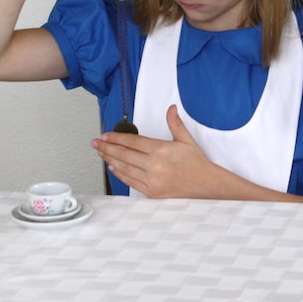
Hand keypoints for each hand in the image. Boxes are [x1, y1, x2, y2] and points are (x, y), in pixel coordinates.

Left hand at [92, 105, 220, 197]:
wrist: (207, 186)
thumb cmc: (197, 164)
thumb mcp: (187, 140)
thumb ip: (175, 124)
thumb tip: (171, 109)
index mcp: (161, 150)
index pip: (132, 142)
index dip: (116, 138)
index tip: (106, 135)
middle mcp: (154, 166)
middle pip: (124, 154)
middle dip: (107, 147)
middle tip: (96, 142)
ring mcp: (152, 180)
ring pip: (124, 168)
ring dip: (110, 159)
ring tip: (101, 153)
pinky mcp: (152, 192)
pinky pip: (130, 182)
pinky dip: (119, 174)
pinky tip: (112, 167)